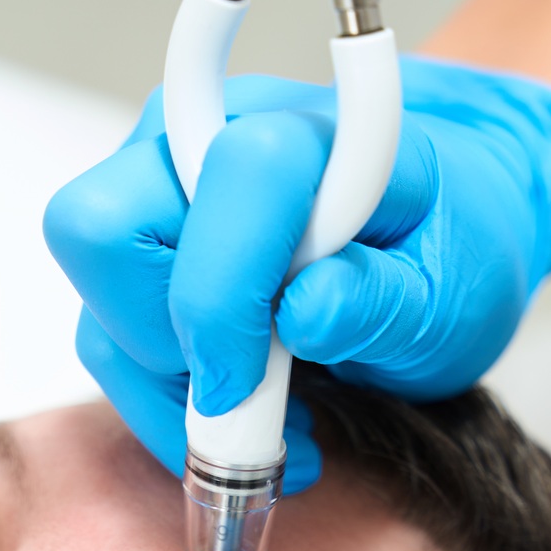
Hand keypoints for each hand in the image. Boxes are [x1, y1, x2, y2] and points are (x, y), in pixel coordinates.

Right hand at [43, 60, 550, 489]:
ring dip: (165, 385)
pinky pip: (106, 330)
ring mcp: (158, 183)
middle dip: (159, 341)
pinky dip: (161, 391)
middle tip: (248, 393)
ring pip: (95, 298)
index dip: (220, 305)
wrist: (446, 217)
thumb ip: (383, 301)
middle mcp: (203, 135)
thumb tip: (304, 313)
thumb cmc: (453, 243)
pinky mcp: (140, 240)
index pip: (223, 188)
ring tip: (266, 420)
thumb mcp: (455, 296)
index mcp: (300, 131)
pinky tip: (242, 408)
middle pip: (100, 230)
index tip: (252, 391)